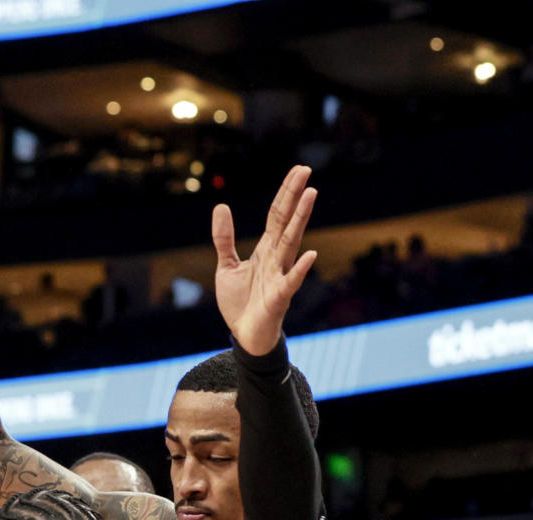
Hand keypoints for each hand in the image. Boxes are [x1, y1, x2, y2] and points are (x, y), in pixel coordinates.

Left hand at [212, 165, 317, 354]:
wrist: (244, 336)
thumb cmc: (240, 303)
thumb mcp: (226, 266)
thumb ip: (224, 239)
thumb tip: (221, 206)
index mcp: (266, 249)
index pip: (278, 214)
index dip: (286, 192)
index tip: (299, 170)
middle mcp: (277, 258)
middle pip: (287, 221)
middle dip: (296, 196)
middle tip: (307, 170)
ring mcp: (280, 276)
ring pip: (292, 243)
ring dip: (301, 219)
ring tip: (311, 195)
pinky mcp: (279, 298)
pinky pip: (291, 281)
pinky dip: (300, 269)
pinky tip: (310, 255)